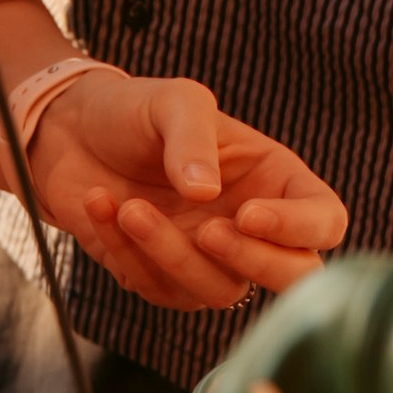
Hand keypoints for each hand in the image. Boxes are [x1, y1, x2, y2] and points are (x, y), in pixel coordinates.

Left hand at [28, 62, 346, 312]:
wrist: (68, 134)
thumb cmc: (135, 112)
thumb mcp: (173, 102)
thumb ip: (193, 138)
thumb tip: (207, 193)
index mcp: (274, 181)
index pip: (323, 220)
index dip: (298, 228)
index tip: (248, 215)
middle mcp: (252, 227)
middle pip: (293, 277)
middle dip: (254, 263)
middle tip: (208, 233)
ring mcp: (209, 259)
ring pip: (218, 290)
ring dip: (172, 255)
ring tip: (130, 207)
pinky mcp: (163, 278)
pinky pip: (159, 289)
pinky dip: (128, 253)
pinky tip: (101, 205)